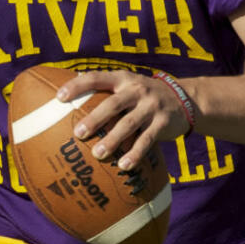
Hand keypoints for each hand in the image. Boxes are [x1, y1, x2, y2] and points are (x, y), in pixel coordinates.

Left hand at [56, 69, 193, 170]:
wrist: (185, 99)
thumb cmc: (142, 96)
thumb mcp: (127, 85)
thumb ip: (104, 91)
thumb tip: (65, 98)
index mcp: (122, 79)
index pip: (96, 78)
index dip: (76, 85)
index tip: (59, 97)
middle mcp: (137, 90)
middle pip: (112, 104)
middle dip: (94, 119)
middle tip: (78, 133)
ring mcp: (151, 106)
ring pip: (129, 124)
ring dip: (112, 140)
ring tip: (97, 154)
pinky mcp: (163, 123)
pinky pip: (147, 140)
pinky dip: (135, 154)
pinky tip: (123, 165)